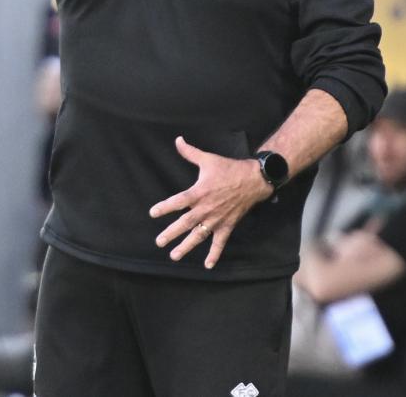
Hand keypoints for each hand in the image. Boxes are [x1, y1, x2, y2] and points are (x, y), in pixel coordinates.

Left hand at [148, 136, 272, 268]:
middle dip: (171, 233)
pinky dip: (214, 254)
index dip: (164, 207)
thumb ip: (190, 152)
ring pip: (198, 236)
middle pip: (185, 223)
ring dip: (186, 246)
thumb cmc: (229, 169)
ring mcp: (216, 219)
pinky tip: (207, 265)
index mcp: (199, 192)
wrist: (253, 180)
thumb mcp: (208, 159)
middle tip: (159, 242)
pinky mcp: (227, 226)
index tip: (152, 213)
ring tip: (174, 255)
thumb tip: (177, 140)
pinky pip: (219, 243)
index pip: (178, 202)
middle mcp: (206, 209)